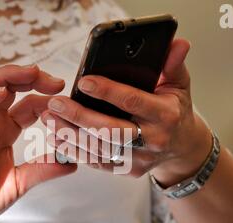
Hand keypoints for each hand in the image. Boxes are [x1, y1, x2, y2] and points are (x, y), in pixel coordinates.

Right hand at [0, 64, 76, 222]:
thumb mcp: (20, 183)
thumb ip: (43, 170)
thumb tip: (71, 164)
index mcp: (6, 131)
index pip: (28, 104)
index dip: (47, 99)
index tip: (65, 100)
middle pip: (7, 86)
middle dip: (30, 77)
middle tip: (56, 82)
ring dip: (8, 76)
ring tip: (32, 74)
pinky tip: (0, 94)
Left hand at [40, 39, 211, 184]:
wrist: (182, 148)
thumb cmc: (175, 111)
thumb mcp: (179, 86)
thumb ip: (173, 65)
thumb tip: (178, 43)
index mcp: (165, 115)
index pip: (133, 101)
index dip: (108, 92)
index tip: (83, 82)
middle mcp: (153, 139)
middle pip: (111, 130)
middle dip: (79, 117)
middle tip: (55, 104)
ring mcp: (140, 158)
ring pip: (100, 149)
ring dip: (71, 134)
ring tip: (49, 119)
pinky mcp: (128, 170)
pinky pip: (98, 163)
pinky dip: (76, 152)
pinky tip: (58, 138)